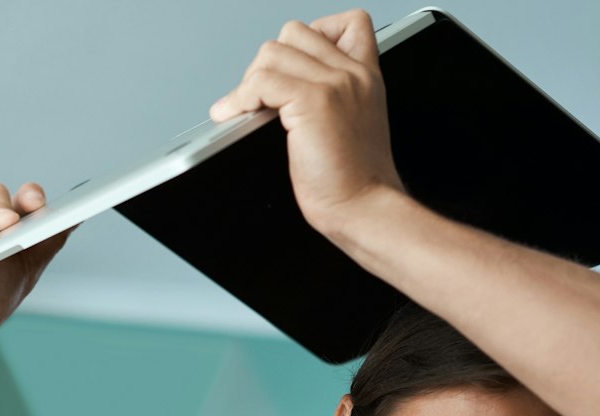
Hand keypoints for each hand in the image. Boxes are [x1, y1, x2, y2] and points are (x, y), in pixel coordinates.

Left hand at [207, 10, 405, 235]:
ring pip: (273, 52)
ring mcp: (334, 84)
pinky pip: (262, 81)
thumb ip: (332, 98)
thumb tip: (279, 89)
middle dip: (269, 63)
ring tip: (245, 109)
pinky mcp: (314, 102)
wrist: (365, 208)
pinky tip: (234, 115)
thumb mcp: (354, 125)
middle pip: (295, 33)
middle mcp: (353, 73)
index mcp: (366, 76)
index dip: (313, 35)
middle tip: (261, 99)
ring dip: (249, 82)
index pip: (349, 23)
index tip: (294, 71)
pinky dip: (240, 98)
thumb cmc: (355, 181)